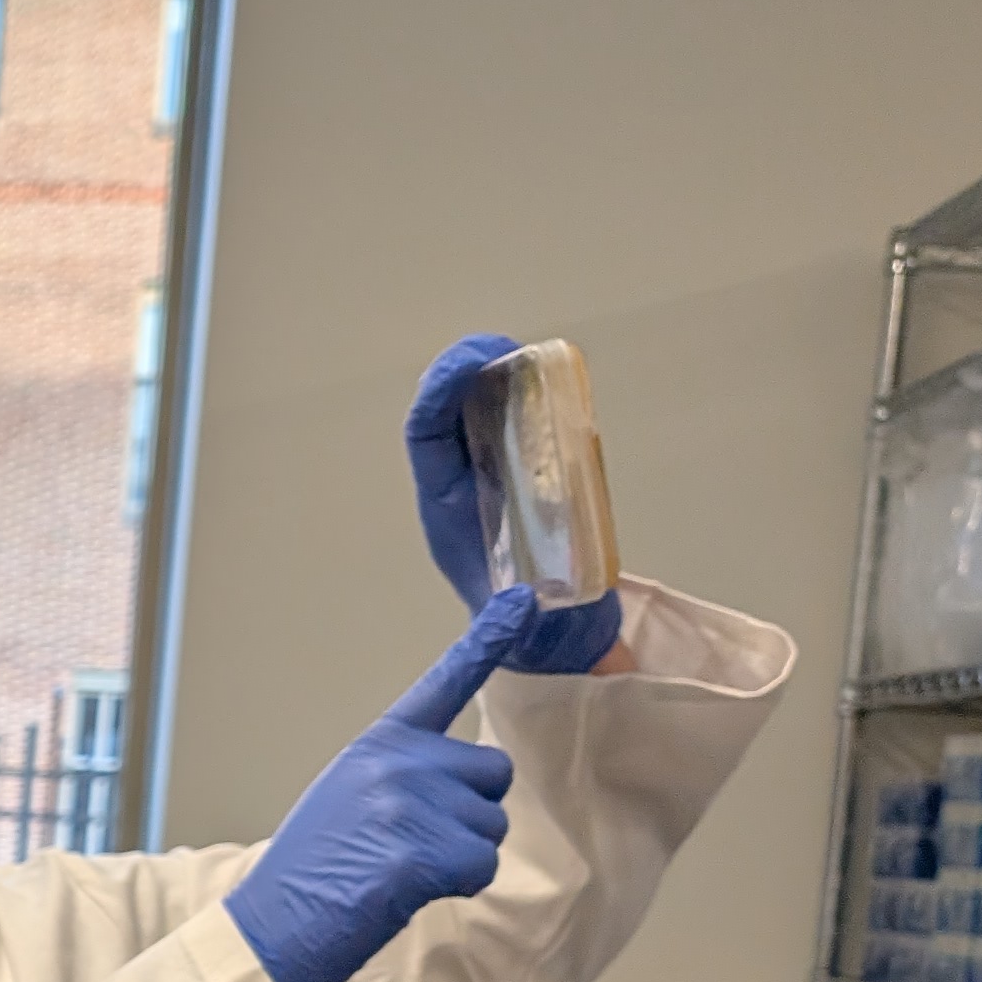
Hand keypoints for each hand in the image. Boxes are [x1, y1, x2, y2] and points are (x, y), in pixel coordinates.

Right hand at [222, 594, 528, 981]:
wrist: (273, 924)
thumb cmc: (312, 870)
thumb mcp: (349, 797)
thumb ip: (402, 775)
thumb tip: (461, 786)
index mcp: (380, 744)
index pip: (442, 685)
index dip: (485, 642)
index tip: (519, 601)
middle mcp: (401, 761)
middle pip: (491, 775)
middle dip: (470, 813)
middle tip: (413, 845)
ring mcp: (412, 802)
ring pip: (491, 825)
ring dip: (462, 856)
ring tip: (402, 871)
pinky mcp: (424, 848)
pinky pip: (483, 865)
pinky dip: (458, 886)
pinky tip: (409, 890)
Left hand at [403, 333, 625, 676]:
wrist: (552, 633)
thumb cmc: (531, 626)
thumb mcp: (519, 621)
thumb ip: (518, 613)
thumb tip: (525, 605)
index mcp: (446, 506)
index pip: (425, 435)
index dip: (439, 394)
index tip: (472, 365)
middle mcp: (462, 479)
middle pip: (446, 407)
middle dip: (466, 368)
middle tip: (505, 348)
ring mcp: (491, 471)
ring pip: (478, 406)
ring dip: (497, 374)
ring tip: (528, 354)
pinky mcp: (525, 469)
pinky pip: (517, 418)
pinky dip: (531, 394)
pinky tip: (556, 383)